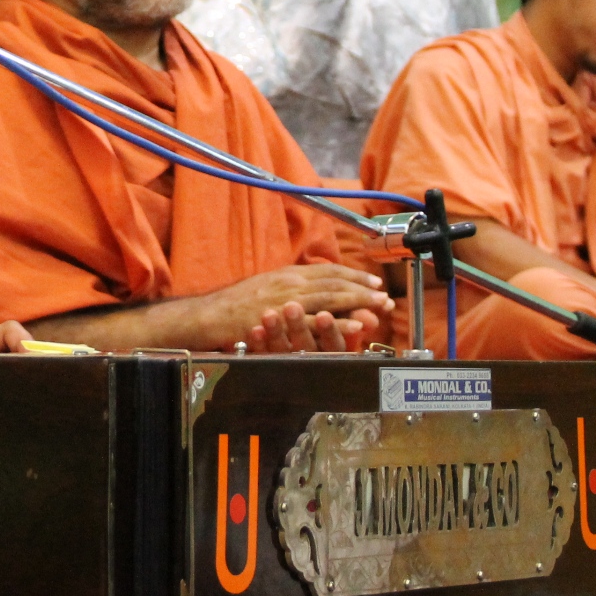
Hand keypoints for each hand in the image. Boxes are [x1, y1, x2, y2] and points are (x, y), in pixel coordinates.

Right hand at [199, 264, 391, 353]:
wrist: (211, 315)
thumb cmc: (237, 305)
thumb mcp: (268, 287)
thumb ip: (293, 287)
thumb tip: (316, 289)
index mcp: (290, 274)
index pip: (330, 271)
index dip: (355, 276)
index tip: (374, 282)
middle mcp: (291, 282)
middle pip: (336, 282)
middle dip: (364, 288)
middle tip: (385, 296)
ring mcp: (287, 300)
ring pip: (331, 297)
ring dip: (358, 301)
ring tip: (378, 306)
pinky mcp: (281, 319)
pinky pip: (316, 320)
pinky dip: (338, 321)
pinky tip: (355, 324)